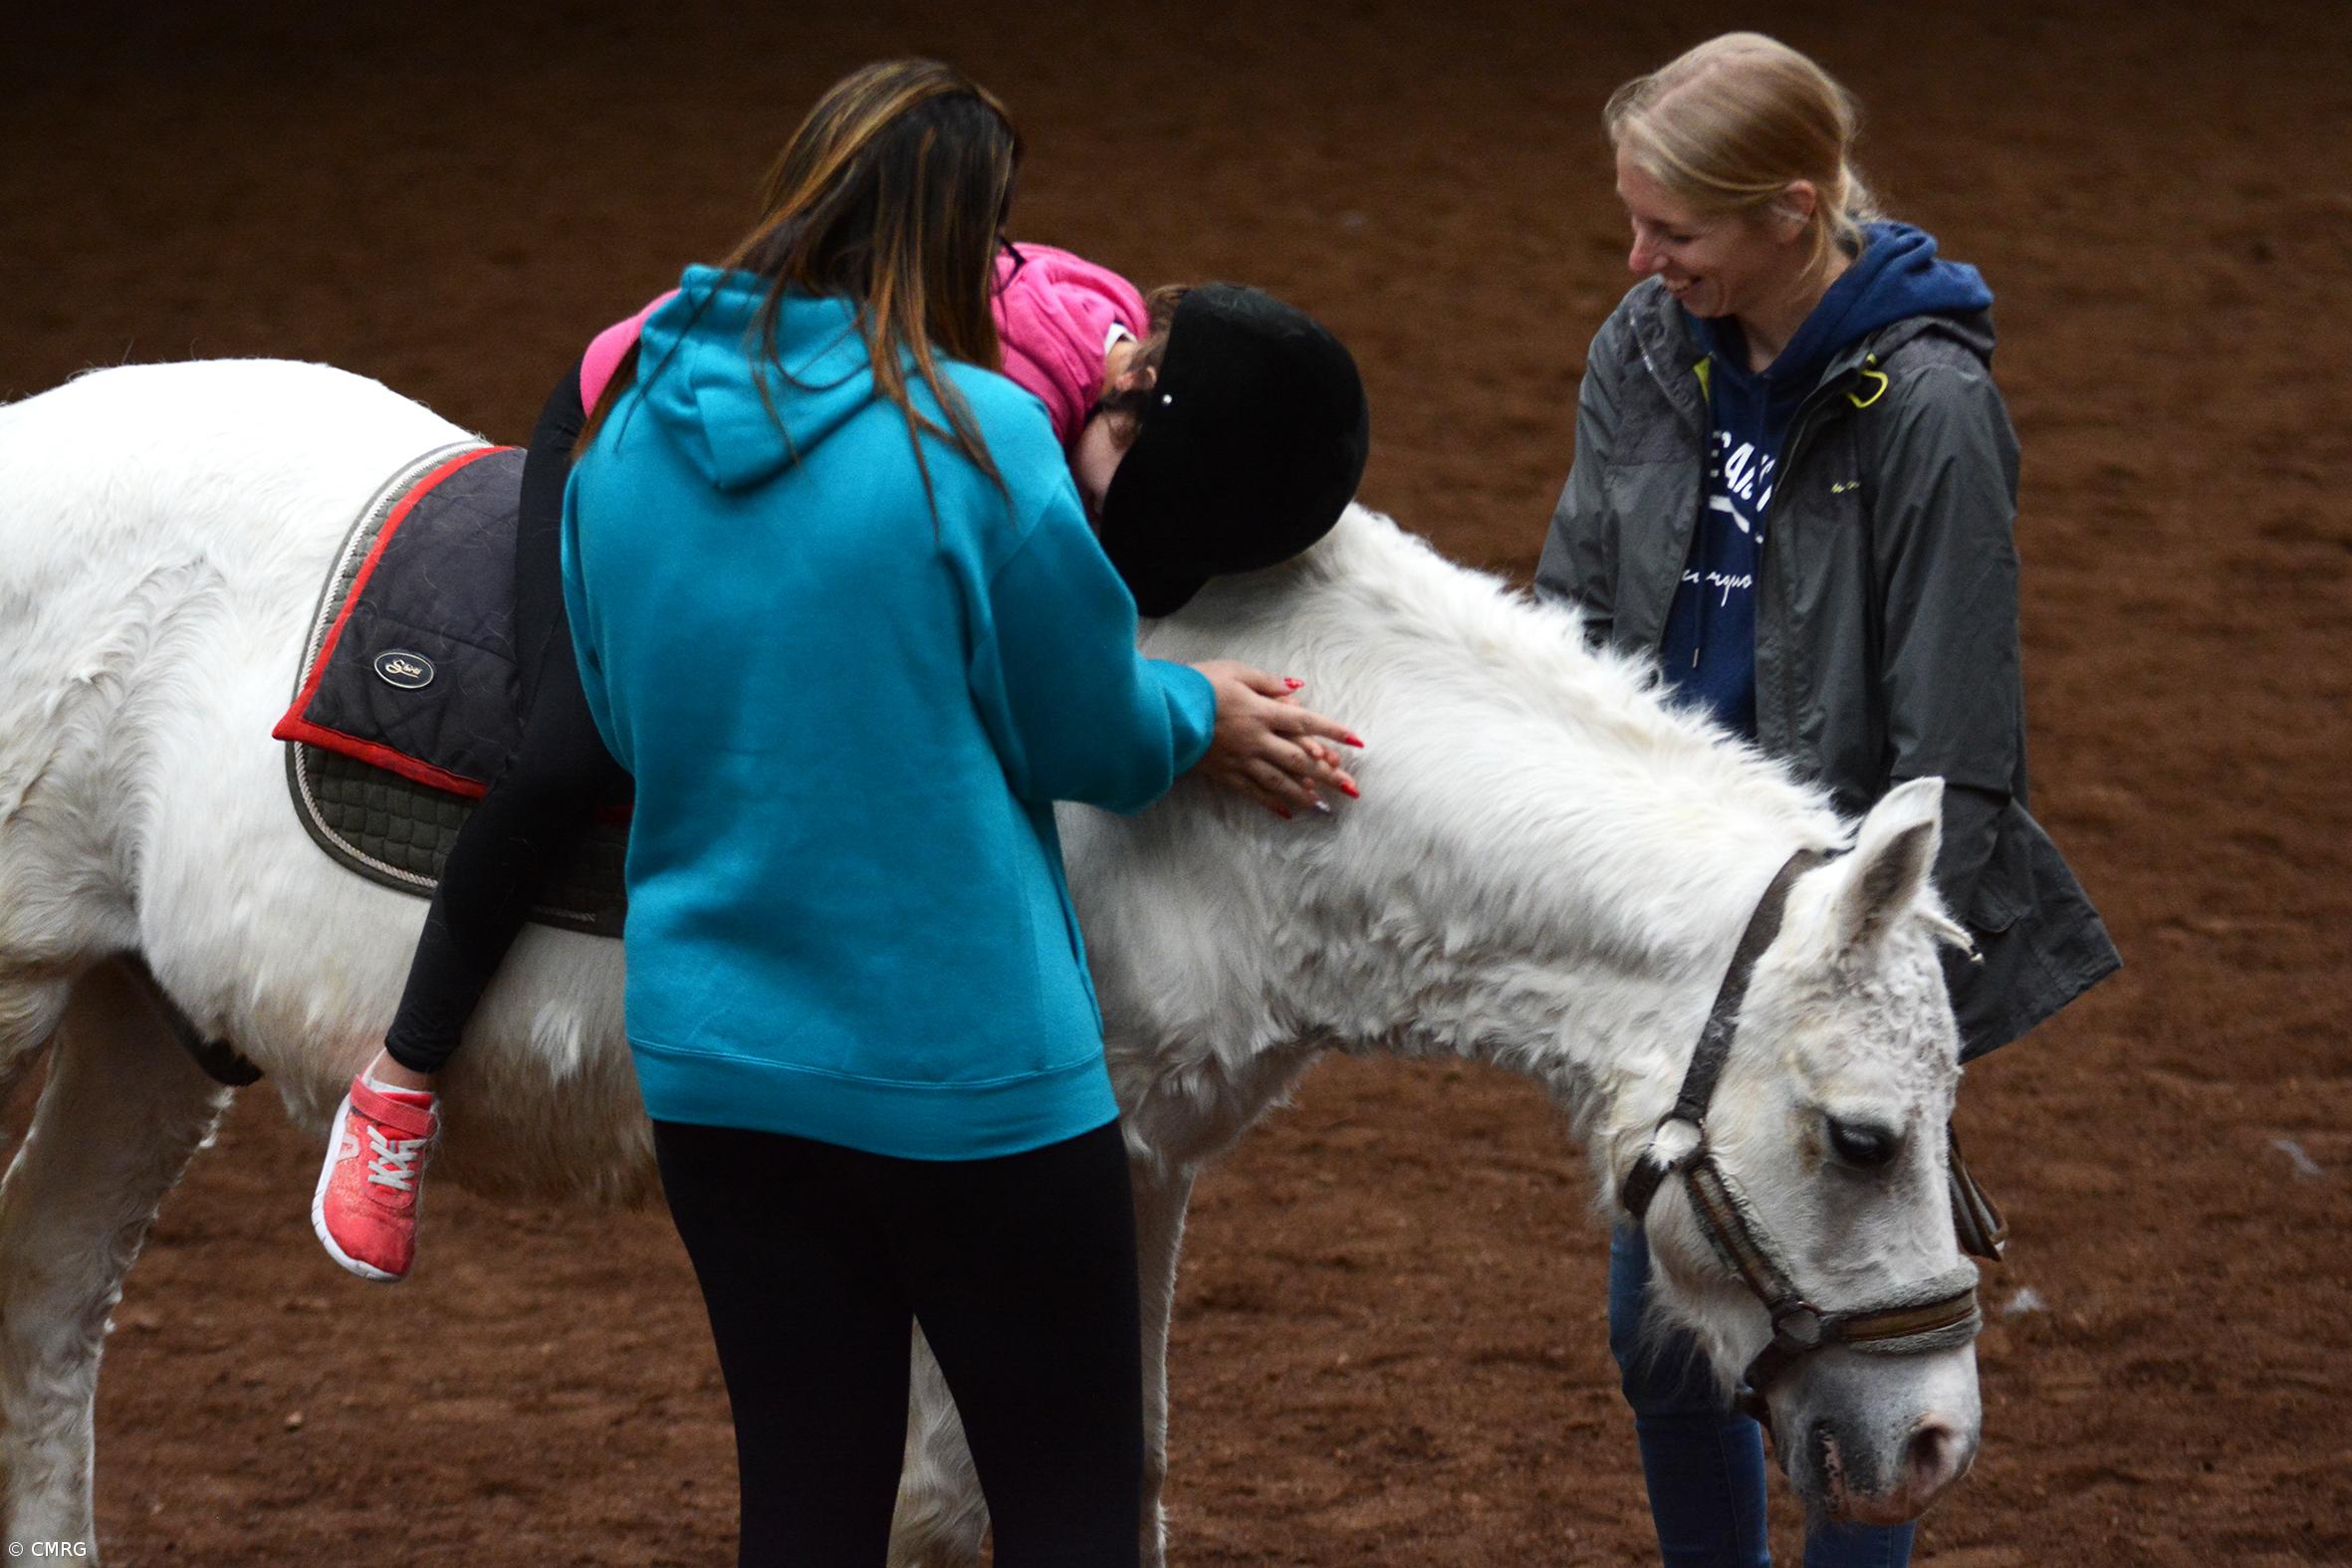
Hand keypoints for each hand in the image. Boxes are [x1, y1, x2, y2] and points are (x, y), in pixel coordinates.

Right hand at [1189, 660, 1363, 818]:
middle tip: (1350, 788)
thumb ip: (1267, 682)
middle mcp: (1256, 740)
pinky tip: (1289, 812)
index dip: (1333, 731)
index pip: (1307, 722)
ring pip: (1280, 781)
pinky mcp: (1224, 775)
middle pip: (1300, 759)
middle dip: (1327, 774)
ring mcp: (1240, 761)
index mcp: (1261, 712)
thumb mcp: (1234, 671)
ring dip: (1305, 793)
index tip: (1357, 741)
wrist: (1159, 712)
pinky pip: (1254, 793)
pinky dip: (1273, 803)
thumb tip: (1296, 689)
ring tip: (1324, 804)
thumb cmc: (1196, 685)